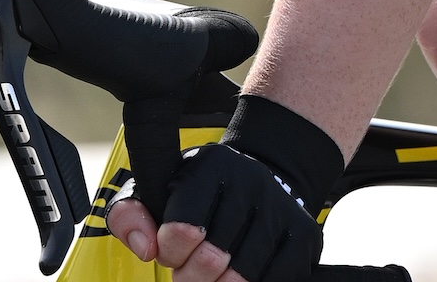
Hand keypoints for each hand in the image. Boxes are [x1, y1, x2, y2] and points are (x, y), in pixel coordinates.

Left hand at [112, 95, 344, 281]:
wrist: (264, 179)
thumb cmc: (202, 194)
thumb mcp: (158, 192)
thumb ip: (130, 215)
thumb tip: (144, 248)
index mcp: (211, 165)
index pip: (181, 230)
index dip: (170, 253)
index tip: (171, 250)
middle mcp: (251, 180)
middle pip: (211, 260)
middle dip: (191, 278)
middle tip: (189, 272)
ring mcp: (282, 208)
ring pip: (243, 277)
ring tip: (213, 277)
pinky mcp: (305, 234)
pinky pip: (275, 281)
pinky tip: (240, 276)